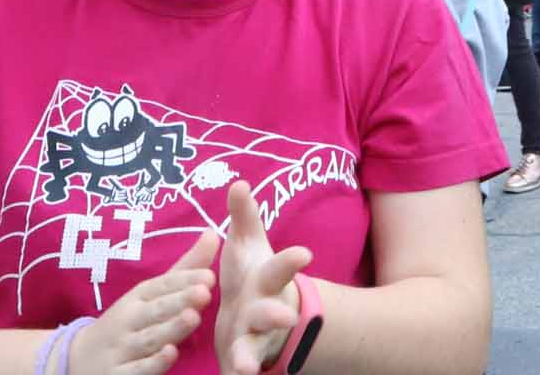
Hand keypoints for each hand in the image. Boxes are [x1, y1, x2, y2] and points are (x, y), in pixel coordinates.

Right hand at [74, 228, 219, 374]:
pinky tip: (170, 354)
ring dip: (171, 328)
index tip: (209, 275)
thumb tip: (212, 234)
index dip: (184, 281)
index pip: (161, 286)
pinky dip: (153, 363)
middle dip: (179, 300)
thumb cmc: (128, 323)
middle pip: (156, 310)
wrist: (79, 360)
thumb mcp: (151, 295)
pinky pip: (137, 369)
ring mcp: (122, 348)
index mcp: (138, 297)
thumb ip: (185, 270)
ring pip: (149, 338)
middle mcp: (129, 320)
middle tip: (204, 292)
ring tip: (193, 317)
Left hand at [213, 179, 316, 374]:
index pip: (281, 267)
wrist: (257, 320)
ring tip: (246, 369)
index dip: (292, 261)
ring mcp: (254, 338)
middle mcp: (265, 310)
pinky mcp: (240, 359)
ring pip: (254, 349)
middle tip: (285, 318)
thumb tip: (238, 183)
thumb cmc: (252, 277)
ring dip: (250, 358)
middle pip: (273, 313)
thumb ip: (244, 218)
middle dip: (276, 316)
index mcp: (266, 280)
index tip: (304, 253)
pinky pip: (236, 370)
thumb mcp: (247, 247)